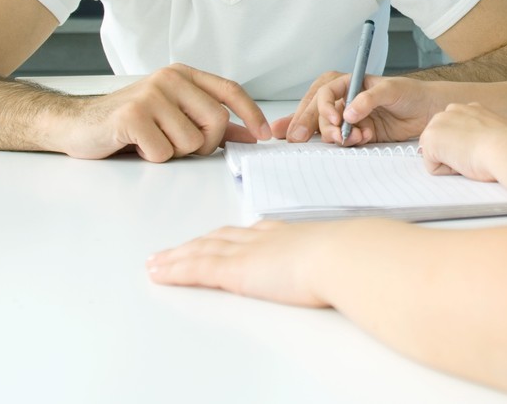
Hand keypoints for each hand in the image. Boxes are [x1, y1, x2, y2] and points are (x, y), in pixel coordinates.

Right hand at [57, 63, 271, 161]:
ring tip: (152, 141)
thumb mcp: (173, 116)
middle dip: (205, 144)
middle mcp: (170, 78)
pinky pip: (165, 152)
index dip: (251, 114)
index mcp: (183, 75)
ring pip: (192, 141)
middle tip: (180, 146)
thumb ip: (209, 123)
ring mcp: (151, 94)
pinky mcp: (133, 115)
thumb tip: (248, 133)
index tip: (263, 136)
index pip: (230, 90)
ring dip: (174, 153)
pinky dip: (153, 157)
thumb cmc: (130, 122)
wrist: (77, 124)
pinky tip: (136, 146)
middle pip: (217, 121)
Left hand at [147, 221, 330, 307]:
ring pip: (201, 251)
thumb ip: (334, 260)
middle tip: (176, 250)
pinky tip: (158, 273)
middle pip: (219, 238)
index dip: (228, 236)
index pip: (249, 233)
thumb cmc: (350, 258)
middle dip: (196, 244)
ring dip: (176, 256)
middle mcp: (262, 238)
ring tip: (157, 262)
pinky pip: (196, 268)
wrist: (342, 256)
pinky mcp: (236, 270)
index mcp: (287, 234)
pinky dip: (175, 269)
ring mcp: (247, 252)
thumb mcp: (341, 255)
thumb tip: (347, 267)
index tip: (217, 239)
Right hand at [274, 73, 446, 145]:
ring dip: (335, 136)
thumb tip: (348, 113)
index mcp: (349, 83)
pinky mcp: (360, 133)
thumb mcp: (391, 89)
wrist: (427, 111)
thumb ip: (368, 99)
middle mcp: (347, 100)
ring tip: (352, 137)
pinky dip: (349, 142)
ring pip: (329, 128)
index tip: (335, 119)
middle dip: (312, 124)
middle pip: (319, 112)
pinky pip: (345, 140)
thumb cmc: (410, 92)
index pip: (325, 92)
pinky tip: (363, 139)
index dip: (323, 106)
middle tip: (309, 137)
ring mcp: (352, 118)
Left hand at [419, 102, 506, 180]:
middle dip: (456, 153)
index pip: (459, 133)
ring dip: (452, 162)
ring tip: (471, 158)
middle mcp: (452, 110)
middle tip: (476, 156)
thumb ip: (482, 135)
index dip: (469, 148)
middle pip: (445, 142)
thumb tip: (480, 147)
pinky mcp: (429, 139)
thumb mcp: (496, 134)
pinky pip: (433, 166)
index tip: (483, 151)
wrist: (505, 148)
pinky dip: (447, 171)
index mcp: (471, 109)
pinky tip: (463, 163)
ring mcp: (438, 122)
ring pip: (438, 154)